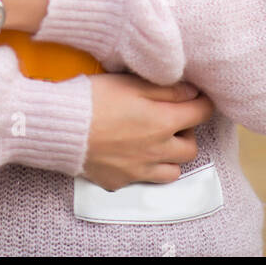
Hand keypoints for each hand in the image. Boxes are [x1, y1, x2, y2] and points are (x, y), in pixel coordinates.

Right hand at [81, 73, 213, 191]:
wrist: (62, 127)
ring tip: (155, 141)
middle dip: (187, 132)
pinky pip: (143, 181)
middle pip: (191, 148)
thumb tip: (192, 91)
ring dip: (170, 156)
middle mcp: (157, 151)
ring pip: (172, 171)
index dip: (203, 102)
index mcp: (163, 122)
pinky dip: (144, 169)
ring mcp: (139, 170)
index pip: (201, 113)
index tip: (199, 97)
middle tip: (172, 119)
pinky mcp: (120, 181)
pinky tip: (130, 154)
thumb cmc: (95, 98)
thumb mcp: (132, 83)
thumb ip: (166, 88)